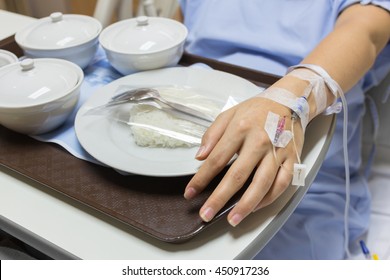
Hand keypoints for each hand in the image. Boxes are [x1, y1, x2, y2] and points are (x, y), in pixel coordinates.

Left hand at [184, 95, 303, 225]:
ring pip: (262, 183)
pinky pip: (282, 183)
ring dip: (246, 205)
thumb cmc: (256, 109)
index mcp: (240, 128)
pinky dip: (270, 197)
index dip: (201, 178)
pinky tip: (256, 206)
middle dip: (219, 198)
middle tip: (207, 214)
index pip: (216, 159)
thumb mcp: (229, 113)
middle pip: (237, 175)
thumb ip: (212, 134)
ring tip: (233, 219)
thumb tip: (200, 156)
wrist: (290, 100)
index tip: (190, 193)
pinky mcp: (292, 158)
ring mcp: (277, 151)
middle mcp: (259, 141)